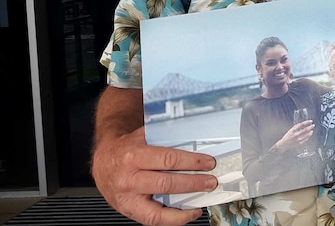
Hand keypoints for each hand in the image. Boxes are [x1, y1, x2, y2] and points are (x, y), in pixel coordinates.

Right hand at [92, 126, 216, 225]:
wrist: (103, 161)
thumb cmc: (126, 148)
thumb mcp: (143, 136)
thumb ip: (165, 137)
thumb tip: (195, 138)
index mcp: (133, 155)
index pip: (168, 160)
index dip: (191, 162)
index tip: (208, 163)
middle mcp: (129, 179)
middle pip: (166, 183)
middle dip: (192, 183)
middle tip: (210, 181)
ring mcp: (127, 198)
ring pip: (158, 209)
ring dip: (184, 208)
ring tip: (201, 201)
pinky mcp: (128, 210)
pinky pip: (152, 220)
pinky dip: (173, 219)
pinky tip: (188, 213)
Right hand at [274, 119, 314, 150]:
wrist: (284, 144)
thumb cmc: (287, 136)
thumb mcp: (291, 130)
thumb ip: (296, 127)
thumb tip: (303, 124)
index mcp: (293, 130)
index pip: (301, 124)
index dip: (307, 122)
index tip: (310, 121)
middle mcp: (296, 134)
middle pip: (305, 130)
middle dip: (310, 127)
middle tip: (313, 125)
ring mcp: (298, 139)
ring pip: (306, 135)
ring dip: (310, 132)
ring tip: (312, 130)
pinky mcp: (299, 143)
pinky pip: (305, 139)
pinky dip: (308, 137)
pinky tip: (309, 135)